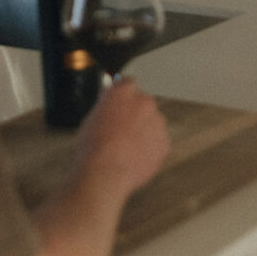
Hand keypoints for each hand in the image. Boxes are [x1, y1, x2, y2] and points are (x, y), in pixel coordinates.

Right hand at [75, 80, 168, 200]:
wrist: (106, 171)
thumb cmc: (93, 146)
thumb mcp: (92, 117)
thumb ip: (106, 107)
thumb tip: (110, 107)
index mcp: (123, 91)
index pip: (128, 83)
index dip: (124, 95)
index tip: (121, 104)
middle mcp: (143, 101)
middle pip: (143, 103)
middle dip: (136, 114)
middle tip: (122, 130)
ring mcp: (157, 122)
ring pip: (152, 123)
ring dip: (144, 131)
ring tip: (127, 149)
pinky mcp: (164, 142)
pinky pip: (158, 143)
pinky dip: (150, 149)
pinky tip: (135, 158)